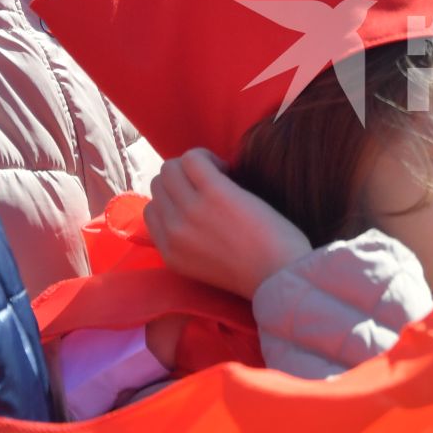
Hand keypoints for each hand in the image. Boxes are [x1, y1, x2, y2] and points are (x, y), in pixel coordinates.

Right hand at [145, 149, 311, 298]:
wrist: (281, 276)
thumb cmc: (256, 271)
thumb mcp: (203, 265)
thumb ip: (186, 242)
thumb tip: (185, 206)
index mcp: (170, 253)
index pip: (151, 210)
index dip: (173, 198)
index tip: (198, 200)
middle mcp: (173, 232)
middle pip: (159, 185)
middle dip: (182, 179)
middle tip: (211, 186)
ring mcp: (190, 211)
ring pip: (171, 168)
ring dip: (193, 164)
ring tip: (220, 176)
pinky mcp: (214, 192)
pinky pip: (193, 158)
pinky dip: (207, 156)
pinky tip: (227, 169)